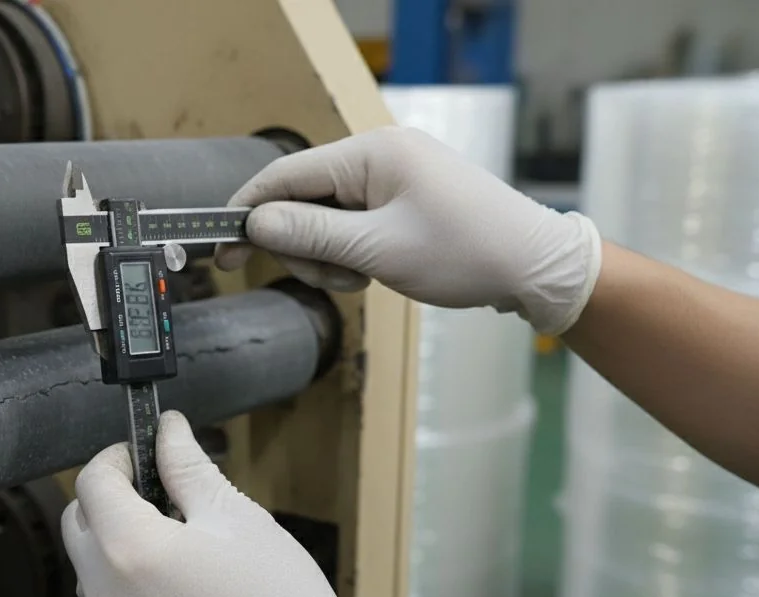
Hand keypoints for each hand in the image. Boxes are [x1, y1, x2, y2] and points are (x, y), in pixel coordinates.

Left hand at [63, 412, 389, 596]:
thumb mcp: (235, 516)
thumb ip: (187, 467)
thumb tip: (168, 430)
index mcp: (130, 547)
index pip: (92, 482)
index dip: (115, 459)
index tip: (139, 456)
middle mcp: (105, 595)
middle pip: (78, 526)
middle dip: (107, 503)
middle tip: (155, 498)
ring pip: (90, 574)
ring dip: (115, 553)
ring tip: (174, 555)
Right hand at [217, 126, 601, 334]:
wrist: (535, 266)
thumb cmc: (467, 253)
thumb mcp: (377, 251)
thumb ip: (310, 236)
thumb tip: (257, 224)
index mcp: (371, 153)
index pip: (285, 175)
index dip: (248, 213)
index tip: (223, 249)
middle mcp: (379, 155)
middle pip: (303, 200)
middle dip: (304, 246)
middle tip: (330, 280)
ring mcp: (394, 175)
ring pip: (327, 217)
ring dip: (331, 256)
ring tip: (363, 280)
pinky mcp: (404, 197)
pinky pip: (354, 222)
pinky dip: (352, 252)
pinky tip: (376, 271)